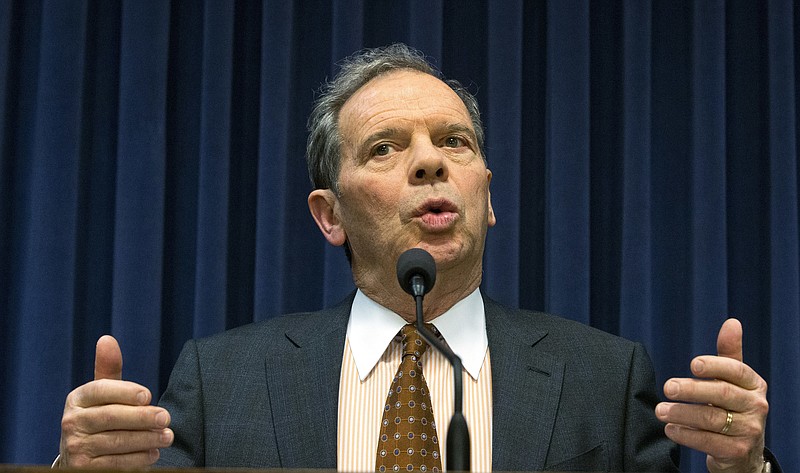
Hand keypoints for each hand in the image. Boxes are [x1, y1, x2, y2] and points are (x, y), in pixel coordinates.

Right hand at [58, 335, 173, 467]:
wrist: (81, 458)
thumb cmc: (101, 418)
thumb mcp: (103, 394)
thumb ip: (109, 369)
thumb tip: (107, 339)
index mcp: (77, 399)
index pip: (101, 389)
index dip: (126, 391)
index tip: (148, 395)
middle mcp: (71, 422)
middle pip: (111, 417)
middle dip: (142, 417)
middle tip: (167, 418)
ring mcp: (76, 447)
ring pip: (116, 441)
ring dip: (146, 439)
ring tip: (167, 436)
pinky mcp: (83, 469)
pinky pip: (116, 463)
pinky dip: (139, 459)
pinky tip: (153, 453)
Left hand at [655, 319, 768, 472]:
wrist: (742, 451)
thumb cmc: (732, 406)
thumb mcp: (732, 381)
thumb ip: (728, 353)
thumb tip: (732, 322)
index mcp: (754, 384)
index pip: (736, 369)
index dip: (714, 365)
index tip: (693, 364)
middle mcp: (756, 406)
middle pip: (721, 393)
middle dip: (691, 389)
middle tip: (667, 387)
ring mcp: (749, 430)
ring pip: (712, 418)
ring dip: (682, 413)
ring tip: (661, 410)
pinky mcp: (736, 451)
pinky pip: (708, 441)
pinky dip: (686, 434)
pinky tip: (671, 429)